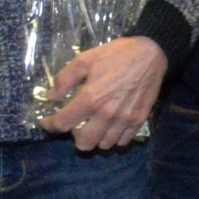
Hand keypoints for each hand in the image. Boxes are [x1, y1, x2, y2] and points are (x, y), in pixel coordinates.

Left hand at [39, 35, 166, 152]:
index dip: (50, 125)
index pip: (63, 124)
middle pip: (84, 144)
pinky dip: (114, 138)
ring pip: (104, 145)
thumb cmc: (115, 55)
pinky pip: (123, 141)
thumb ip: (65, 79)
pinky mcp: (139, 121)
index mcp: (90, 99)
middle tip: (75, 126)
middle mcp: (107, 114)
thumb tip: (51, 97)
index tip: (47, 123)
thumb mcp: (85, 59)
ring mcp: (125, 120)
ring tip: (94, 125)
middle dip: (75, 138)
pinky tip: (111, 126)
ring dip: (95, 138)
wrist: (150, 54)